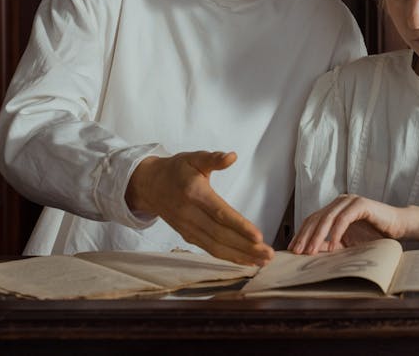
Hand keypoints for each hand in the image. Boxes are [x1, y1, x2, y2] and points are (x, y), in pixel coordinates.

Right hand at [125, 151, 273, 265]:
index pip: (220, 214)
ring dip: (241, 256)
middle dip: (246, 247)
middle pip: (221, 235)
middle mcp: (190, 214)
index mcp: (194, 194)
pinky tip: (246, 261)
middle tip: (269, 254)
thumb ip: (213, 158)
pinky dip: (229, 257)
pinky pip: (210, 250)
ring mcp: (188, 228)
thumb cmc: (175, 170)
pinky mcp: (188, 235)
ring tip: (263, 261)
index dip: (240, 226)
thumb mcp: (193, 158)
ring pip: (216, 247)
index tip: (258, 236)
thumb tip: (232, 156)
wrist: (149, 185)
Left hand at [288, 194, 418, 254]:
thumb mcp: (347, 242)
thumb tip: (309, 252)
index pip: (312, 219)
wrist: (398, 227)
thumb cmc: (373, 235)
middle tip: (297, 252)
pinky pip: (344, 218)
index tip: (292, 249)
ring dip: (318, 236)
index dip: (301, 234)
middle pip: (316, 218)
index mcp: (334, 208)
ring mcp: (350, 201)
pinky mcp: (361, 204)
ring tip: (310, 252)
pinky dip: (336, 233)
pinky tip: (332, 246)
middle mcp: (339, 201)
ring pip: (327, 217)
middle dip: (305, 236)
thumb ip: (329, 243)